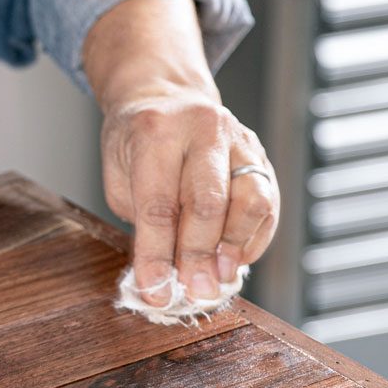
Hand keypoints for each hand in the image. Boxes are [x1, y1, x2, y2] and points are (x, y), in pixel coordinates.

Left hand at [83, 0, 279, 305]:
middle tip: (194, 293)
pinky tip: (236, 259)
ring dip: (235, 247)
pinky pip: (268, 202)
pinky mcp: (259, 153)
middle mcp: (202, 130)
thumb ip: (141, 220)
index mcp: (156, 131)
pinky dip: (254, 238)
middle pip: (207, 203)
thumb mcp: (119, 173)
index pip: (158, 203)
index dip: (156, 253)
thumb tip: (162, 276)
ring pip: (250, 200)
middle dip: (199, 256)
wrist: (166, 94)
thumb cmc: (136, 141)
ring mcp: (238, 139)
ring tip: (220, 278)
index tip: (155, 289)